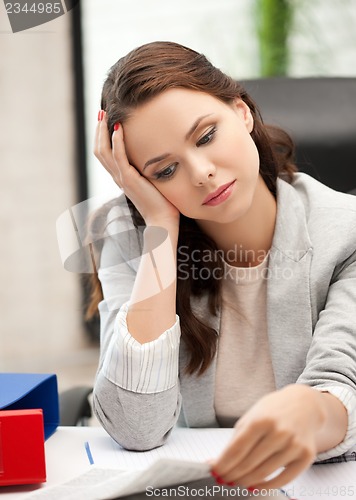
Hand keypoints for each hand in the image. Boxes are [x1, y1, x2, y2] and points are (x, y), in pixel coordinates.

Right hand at [94, 113, 179, 228]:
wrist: (162, 222)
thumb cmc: (162, 204)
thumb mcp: (153, 183)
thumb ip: (150, 171)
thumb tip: (158, 158)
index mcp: (122, 178)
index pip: (105, 154)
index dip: (102, 137)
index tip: (105, 120)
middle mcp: (118, 177)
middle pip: (99, 150)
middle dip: (98, 130)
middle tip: (100, 112)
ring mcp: (121, 178)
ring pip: (103, 152)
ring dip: (103, 132)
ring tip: (104, 115)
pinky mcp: (129, 180)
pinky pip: (118, 157)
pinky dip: (116, 141)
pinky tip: (118, 128)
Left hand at [211, 385, 324, 489]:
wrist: (304, 405)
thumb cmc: (273, 411)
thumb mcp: (251, 417)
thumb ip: (236, 440)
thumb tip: (218, 462)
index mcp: (261, 420)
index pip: (237, 449)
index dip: (224, 464)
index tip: (215, 471)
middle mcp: (278, 432)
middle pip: (249, 463)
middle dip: (232, 474)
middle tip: (224, 479)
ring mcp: (294, 445)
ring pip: (264, 473)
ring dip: (246, 481)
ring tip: (237, 482)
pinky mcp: (306, 456)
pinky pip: (284, 479)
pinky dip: (266, 487)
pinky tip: (255, 486)